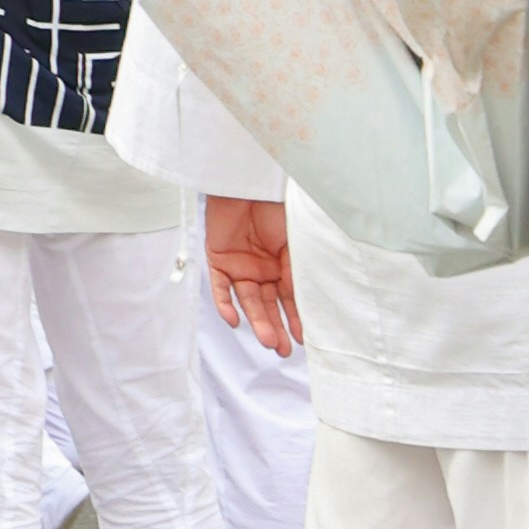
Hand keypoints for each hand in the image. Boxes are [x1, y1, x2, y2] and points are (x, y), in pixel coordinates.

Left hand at [205, 192, 301, 359]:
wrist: (249, 179)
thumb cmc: (277, 205)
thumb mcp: (296, 243)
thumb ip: (298, 271)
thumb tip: (310, 303)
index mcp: (283, 264)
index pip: (290, 299)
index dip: (297, 319)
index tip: (306, 340)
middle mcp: (262, 268)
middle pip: (268, 304)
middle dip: (276, 328)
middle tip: (283, 350)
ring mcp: (241, 265)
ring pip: (248, 300)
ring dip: (257, 321)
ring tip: (269, 341)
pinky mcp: (219, 258)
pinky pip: (220, 286)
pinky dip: (225, 303)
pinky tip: (233, 321)